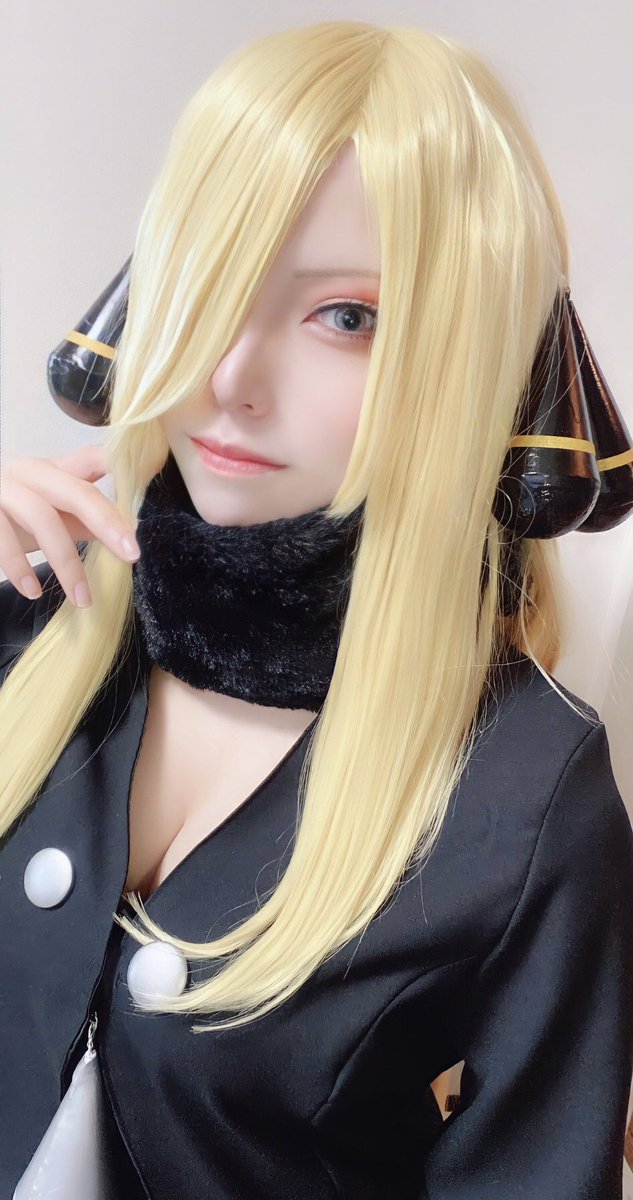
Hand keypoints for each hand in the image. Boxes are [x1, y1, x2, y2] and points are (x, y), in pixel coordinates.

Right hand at [0, 444, 140, 606]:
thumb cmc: (13, 516)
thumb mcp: (52, 514)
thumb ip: (85, 520)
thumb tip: (128, 532)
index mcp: (55, 469)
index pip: (95, 457)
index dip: (122, 467)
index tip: (148, 487)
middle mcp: (30, 472)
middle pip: (76, 490)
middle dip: (107, 522)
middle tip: (131, 554)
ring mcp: (4, 489)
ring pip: (42, 518)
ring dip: (66, 563)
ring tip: (83, 599)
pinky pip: (3, 540)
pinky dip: (19, 568)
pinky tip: (33, 592)